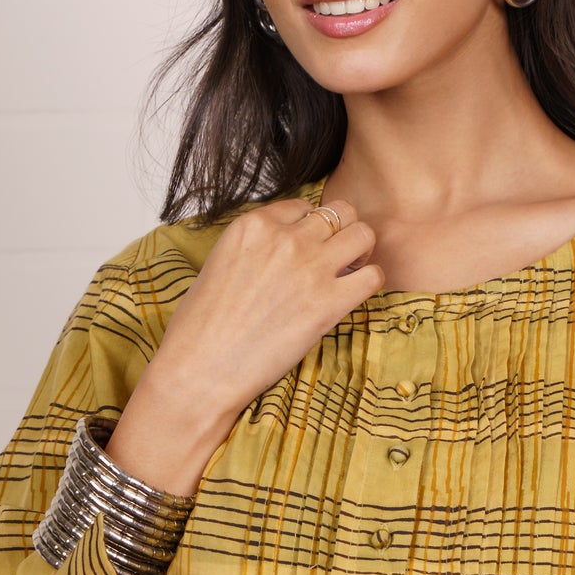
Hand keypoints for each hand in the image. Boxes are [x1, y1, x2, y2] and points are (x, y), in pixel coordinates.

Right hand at [105, 193, 385, 494]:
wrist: (202, 368)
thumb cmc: (201, 327)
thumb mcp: (219, 263)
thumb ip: (255, 248)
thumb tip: (277, 254)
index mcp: (253, 224)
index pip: (302, 206)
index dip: (310, 227)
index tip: (307, 249)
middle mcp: (285, 238)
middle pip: (339, 212)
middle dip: (342, 232)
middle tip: (337, 257)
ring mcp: (310, 267)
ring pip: (363, 234)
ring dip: (362, 251)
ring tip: (350, 272)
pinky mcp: (329, 302)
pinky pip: (373, 275)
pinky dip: (370, 282)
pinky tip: (353, 296)